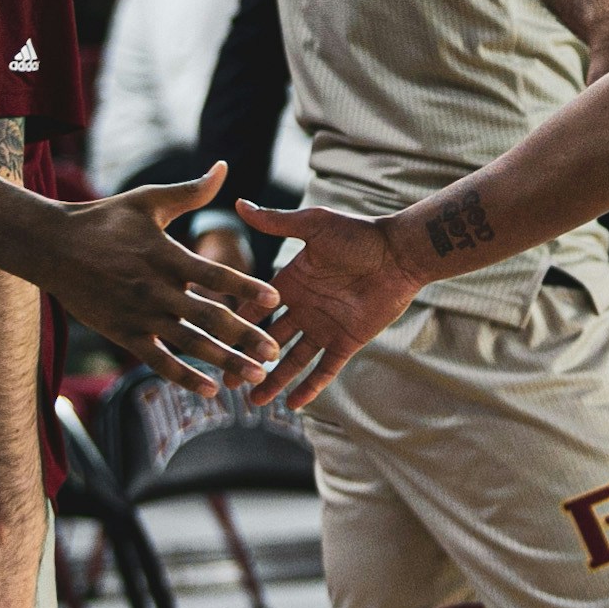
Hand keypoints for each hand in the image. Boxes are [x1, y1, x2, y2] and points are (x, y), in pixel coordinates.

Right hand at [39, 165, 279, 394]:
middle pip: (209, 317)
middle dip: (245, 336)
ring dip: (224, 361)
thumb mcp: (148, 201)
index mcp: (166, 256)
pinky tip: (211, 390)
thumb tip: (224, 167)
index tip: (275, 298)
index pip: (214, 274)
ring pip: (189, 344)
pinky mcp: (124, 334)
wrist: (52, 247)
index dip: (246, 286)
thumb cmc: (104, 219)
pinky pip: (159, 361)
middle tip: (275, 353)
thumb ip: (190, 191)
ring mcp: (140, 316)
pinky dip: (185, 377)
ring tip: (256, 377)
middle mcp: (156, 290)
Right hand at [235, 200, 418, 408]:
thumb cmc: (359, 235)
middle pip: (267, 340)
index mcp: (291, 283)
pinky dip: (310, 387)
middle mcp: (304, 308)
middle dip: (247, 360)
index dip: (233, 325)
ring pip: (293, 361)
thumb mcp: (314, 226)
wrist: (400, 253)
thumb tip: (239, 202)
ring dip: (274, 380)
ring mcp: (325, 327)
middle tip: (225, 382)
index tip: (208, 342)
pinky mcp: (347, 341)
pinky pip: (326, 369)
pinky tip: (292, 405)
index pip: (255, 309)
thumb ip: (277, 222)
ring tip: (253, 402)